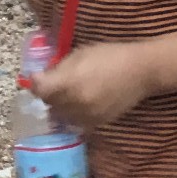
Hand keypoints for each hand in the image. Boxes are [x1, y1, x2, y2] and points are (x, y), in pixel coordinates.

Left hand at [30, 42, 155, 129]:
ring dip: (58, 105)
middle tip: (53, 84)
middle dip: (47, 93)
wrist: (141, 71)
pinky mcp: (97, 123)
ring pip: (60, 115)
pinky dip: (72, 114)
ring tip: (68, 93)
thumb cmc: (109, 56)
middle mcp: (75, 102)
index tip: (38, 77)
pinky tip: (79, 103)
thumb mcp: (79, 54)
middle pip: (48, 103)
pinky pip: (75, 123)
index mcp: (68, 82)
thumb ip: (59, 68)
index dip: (36, 83)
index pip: (39, 90)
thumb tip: (43, 77)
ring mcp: (86, 115)